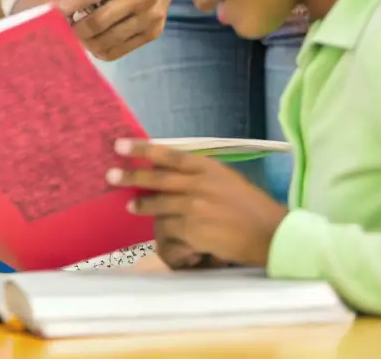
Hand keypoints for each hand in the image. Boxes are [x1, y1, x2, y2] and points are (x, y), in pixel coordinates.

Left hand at [58, 0, 191, 60]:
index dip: (68, 6)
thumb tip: (60, 1)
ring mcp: (151, 18)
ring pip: (107, 41)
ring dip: (86, 41)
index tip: (52, 14)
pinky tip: (93, 42)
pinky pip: (119, 50)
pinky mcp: (153, 33)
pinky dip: (100, 50)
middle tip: (64, 27)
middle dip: (75, 28)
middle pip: (98, 22)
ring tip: (77, 34)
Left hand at [109, 139, 286, 267]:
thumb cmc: (250, 206)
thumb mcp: (226, 179)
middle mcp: (198, 185)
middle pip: (156, 178)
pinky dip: (166, 232)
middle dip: (131, 176)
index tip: (120, 145)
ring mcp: (194, 208)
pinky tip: (164, 234)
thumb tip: (170, 169)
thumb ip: (200, 174)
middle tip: (110, 175)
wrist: (271, 234)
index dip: (142, 149)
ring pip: (159, 205)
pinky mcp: (194, 231)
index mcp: (207, 168)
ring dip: (144, 207)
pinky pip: (169, 229)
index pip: (168, 154)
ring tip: (132, 206)